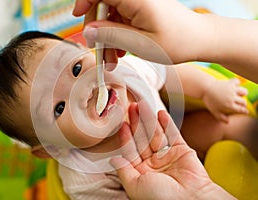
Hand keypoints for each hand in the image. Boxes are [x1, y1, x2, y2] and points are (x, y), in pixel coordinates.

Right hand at [73, 0, 203, 68]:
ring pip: (111, 16)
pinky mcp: (141, 10)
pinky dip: (118, 35)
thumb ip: (111, 34)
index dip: (85, 1)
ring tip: (113, 59)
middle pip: (102, 5)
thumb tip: (87, 30)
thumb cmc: (177, 41)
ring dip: (108, 38)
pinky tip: (121, 50)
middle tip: (101, 55)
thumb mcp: (140, 43)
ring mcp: (139, 3)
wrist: (200, 40)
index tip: (78, 16)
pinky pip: (121, 20)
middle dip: (98, 31)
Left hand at [110, 103, 235, 199]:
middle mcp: (153, 163)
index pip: (131, 150)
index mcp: (141, 172)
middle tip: (131, 106)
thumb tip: (113, 160)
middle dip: (136, 122)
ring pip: (156, 134)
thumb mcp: (135, 186)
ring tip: (142, 104)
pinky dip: (167, 123)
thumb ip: (124, 171)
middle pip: (142, 138)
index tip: (121, 123)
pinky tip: (160, 113)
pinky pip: (173, 134)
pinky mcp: (182, 151)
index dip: (126, 136)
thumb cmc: (161, 198)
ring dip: (149, 119)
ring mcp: (168, 156)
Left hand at [203, 78, 248, 121]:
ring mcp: (232, 90)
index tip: (245, 111)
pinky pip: (237, 82)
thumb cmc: (209, 101)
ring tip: (240, 94)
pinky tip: (234, 85)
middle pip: (243, 102)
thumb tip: (228, 122)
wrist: (205, 88)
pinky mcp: (230, 83)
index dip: (244, 111)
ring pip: (244, 92)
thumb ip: (221, 117)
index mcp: (229, 105)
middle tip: (242, 104)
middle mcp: (232, 98)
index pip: (241, 109)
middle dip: (243, 104)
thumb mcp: (214, 111)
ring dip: (243, 93)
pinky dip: (237, 83)